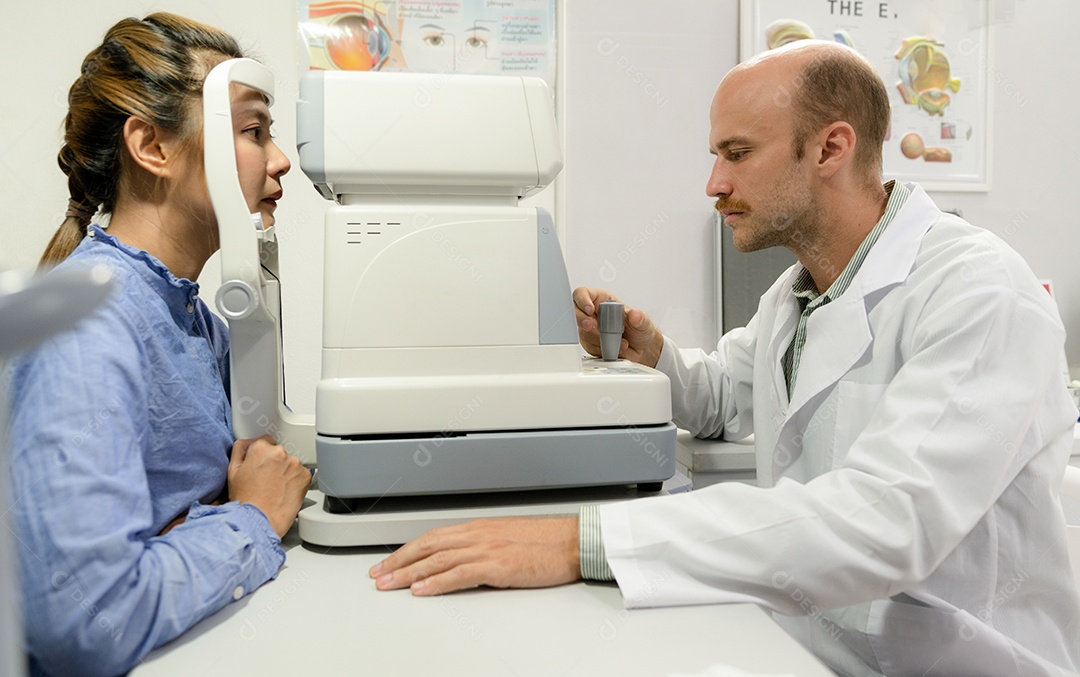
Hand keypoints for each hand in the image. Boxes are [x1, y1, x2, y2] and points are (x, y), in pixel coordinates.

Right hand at [227, 435, 309, 536]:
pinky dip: (295, 480)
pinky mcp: (305, 476)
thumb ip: (240, 450)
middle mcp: (280, 452)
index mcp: (261, 448)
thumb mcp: (232, 471)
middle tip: (266, 479)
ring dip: (285, 471)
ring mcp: (295, 464)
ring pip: (290, 463)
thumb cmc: (245, 501)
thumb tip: (247, 442)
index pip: (265, 441)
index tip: (261, 465)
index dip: (261, 455)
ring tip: (275, 487)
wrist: (260, 521)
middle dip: (274, 462)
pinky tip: (285, 491)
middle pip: (279, 452)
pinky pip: (301, 474)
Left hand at [369, 517, 580, 595]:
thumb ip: (484, 547)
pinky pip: (460, 574)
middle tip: (378, 575)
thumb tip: (463, 561)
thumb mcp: (508, 540)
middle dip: (399, 561)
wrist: (574, 541)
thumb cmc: (548, 543)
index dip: (408, 550)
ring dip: (409, 573)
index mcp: (480, 528)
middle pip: (428, 547)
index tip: (390, 562)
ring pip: (437, 560)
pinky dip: (437, 583)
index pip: (433, 537)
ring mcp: (487, 549)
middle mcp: (479, 535)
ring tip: (389, 585)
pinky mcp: (498, 566)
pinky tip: (421, 591)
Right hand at [573, 287, 663, 367]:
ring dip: (598, 339)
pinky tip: (613, 348)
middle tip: (591, 326)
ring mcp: (590, 330)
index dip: (583, 300)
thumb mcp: (643, 321)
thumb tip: (635, 314)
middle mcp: (594, 314)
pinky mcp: (591, 344)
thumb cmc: (639, 330)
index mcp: (603, 300)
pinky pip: (589, 347)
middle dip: (582, 320)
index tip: (590, 309)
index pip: (583, 293)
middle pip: (576, 312)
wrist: (642, 350)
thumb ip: (639, 318)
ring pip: (582, 332)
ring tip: (616, 341)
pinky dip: (601, 349)